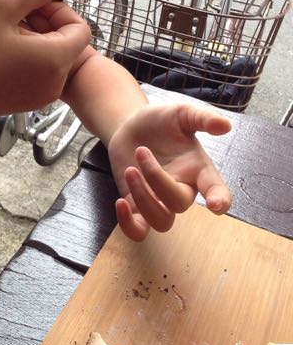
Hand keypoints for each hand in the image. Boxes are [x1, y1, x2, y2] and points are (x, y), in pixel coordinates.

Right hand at [0, 0, 90, 125]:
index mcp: (55, 59)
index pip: (80, 28)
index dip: (59, 9)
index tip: (32, 1)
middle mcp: (54, 83)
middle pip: (65, 43)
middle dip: (43, 22)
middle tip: (10, 11)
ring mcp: (38, 96)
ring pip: (48, 57)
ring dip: (31, 37)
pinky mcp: (21, 103)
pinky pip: (35, 72)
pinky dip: (23, 56)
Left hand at [107, 103, 231, 240]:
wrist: (131, 125)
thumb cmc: (161, 121)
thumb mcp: (181, 114)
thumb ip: (202, 118)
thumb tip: (226, 126)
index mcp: (197, 169)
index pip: (216, 189)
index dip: (220, 200)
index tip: (215, 204)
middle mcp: (182, 188)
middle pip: (180, 203)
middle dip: (157, 179)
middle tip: (141, 150)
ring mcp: (159, 200)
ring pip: (161, 221)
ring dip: (143, 198)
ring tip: (129, 170)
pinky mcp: (137, 206)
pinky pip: (138, 230)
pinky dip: (128, 224)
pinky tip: (120, 203)